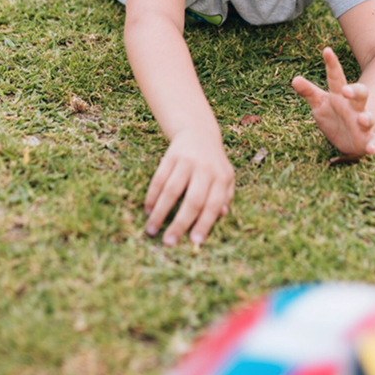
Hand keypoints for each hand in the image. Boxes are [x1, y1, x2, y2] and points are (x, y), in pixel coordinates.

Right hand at [144, 129, 234, 246]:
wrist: (199, 132)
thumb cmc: (213, 163)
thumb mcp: (226, 177)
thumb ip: (226, 196)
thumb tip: (221, 215)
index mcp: (222, 177)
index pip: (213, 204)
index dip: (204, 224)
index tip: (195, 242)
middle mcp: (205, 168)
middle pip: (193, 200)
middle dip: (180, 223)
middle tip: (168, 242)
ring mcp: (187, 161)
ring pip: (172, 190)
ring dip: (160, 212)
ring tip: (151, 230)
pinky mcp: (170, 156)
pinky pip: (159, 178)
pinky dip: (152, 196)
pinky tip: (148, 210)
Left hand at [292, 47, 374, 161]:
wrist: (353, 136)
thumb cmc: (335, 115)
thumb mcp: (320, 103)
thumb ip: (309, 92)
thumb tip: (294, 79)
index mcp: (340, 95)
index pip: (335, 78)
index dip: (331, 64)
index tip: (326, 50)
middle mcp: (354, 106)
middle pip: (359, 93)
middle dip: (355, 91)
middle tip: (347, 90)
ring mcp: (363, 122)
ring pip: (368, 117)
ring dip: (367, 118)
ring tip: (363, 119)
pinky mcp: (368, 139)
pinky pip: (374, 142)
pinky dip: (374, 145)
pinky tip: (372, 150)